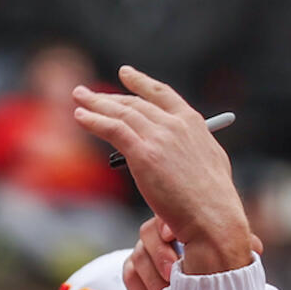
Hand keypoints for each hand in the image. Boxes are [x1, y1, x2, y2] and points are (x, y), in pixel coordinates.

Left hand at [73, 66, 250, 274]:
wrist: (212, 216)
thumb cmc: (211, 199)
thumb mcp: (208, 162)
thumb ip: (190, 148)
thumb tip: (175, 149)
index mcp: (192, 123)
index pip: (161, 94)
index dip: (141, 83)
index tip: (125, 73)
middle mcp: (175, 124)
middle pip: (135, 104)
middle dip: (109, 97)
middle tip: (87, 93)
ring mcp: (159, 137)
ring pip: (122, 114)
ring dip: (96, 104)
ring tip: (78, 98)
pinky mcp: (144, 154)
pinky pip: (113, 130)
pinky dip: (94, 121)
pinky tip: (80, 117)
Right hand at [124, 216, 263, 289]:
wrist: (200, 287)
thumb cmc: (218, 264)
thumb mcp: (231, 252)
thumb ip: (239, 246)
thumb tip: (255, 248)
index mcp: (183, 222)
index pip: (167, 215)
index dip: (166, 224)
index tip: (171, 234)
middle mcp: (160, 232)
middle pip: (148, 232)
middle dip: (160, 253)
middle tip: (172, 273)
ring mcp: (145, 249)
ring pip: (138, 256)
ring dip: (152, 278)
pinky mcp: (134, 268)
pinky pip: (130, 276)